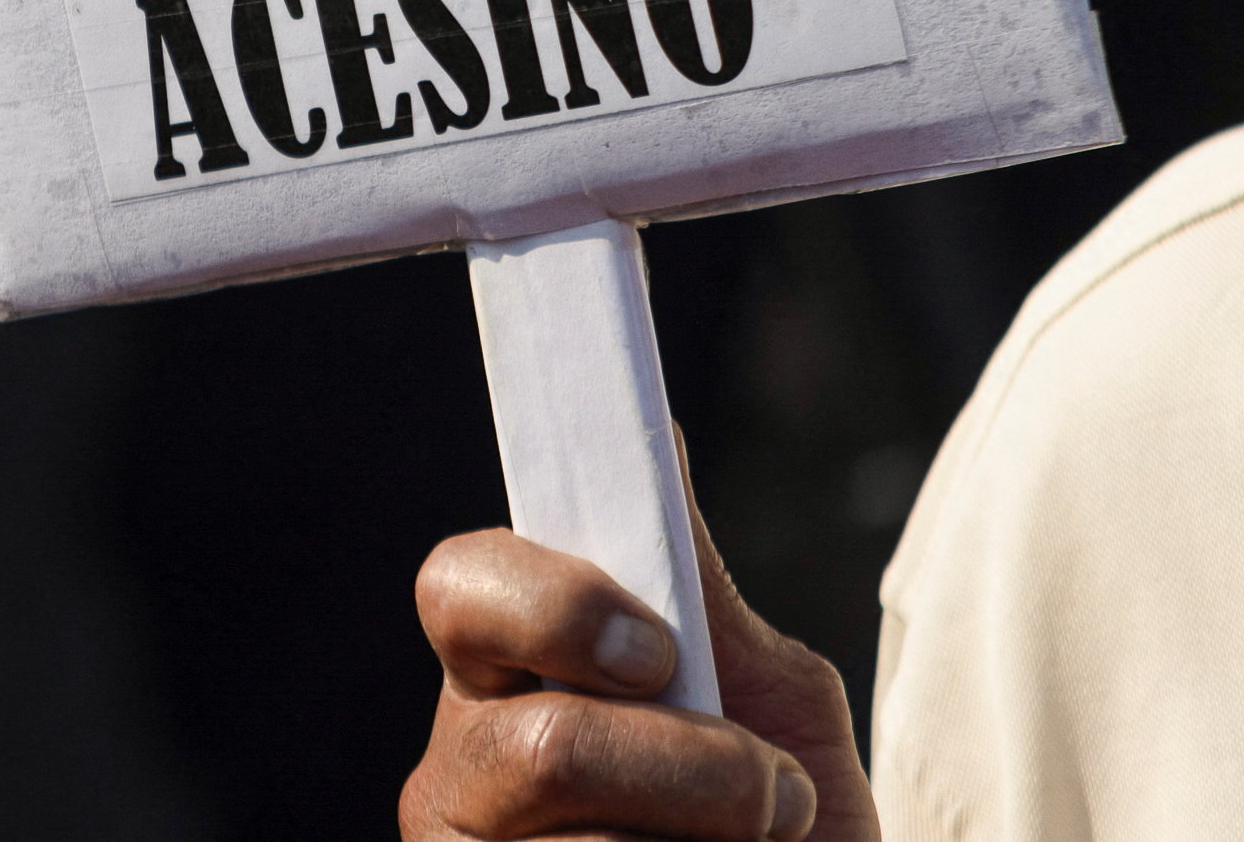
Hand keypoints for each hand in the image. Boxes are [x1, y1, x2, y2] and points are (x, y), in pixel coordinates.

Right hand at [407, 521, 876, 841]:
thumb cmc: (781, 805)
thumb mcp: (765, 691)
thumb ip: (702, 593)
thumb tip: (659, 438)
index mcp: (509, 666)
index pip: (462, 586)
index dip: (560, 608)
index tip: (661, 654)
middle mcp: (464, 766)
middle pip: (543, 747)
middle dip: (686, 768)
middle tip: (767, 792)